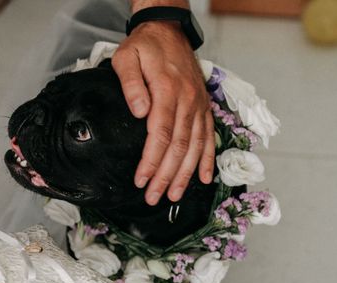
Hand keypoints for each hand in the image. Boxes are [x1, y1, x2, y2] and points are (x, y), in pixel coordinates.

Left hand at [112, 20, 214, 204]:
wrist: (168, 30)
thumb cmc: (144, 46)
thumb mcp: (127, 57)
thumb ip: (131, 83)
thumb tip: (138, 112)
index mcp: (167, 91)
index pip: (160, 134)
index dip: (151, 161)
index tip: (141, 180)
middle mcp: (187, 101)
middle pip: (178, 147)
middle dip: (165, 176)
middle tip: (153, 198)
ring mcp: (198, 105)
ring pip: (195, 146)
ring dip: (186, 174)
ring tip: (174, 196)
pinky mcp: (203, 107)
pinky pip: (209, 136)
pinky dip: (208, 159)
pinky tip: (205, 178)